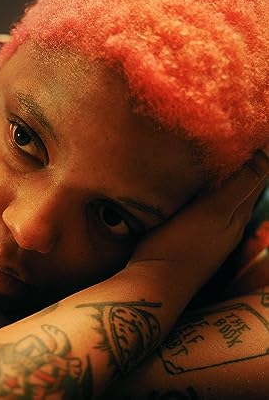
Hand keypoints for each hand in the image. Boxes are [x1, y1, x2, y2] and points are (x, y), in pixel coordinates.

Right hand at [128, 146, 268, 295]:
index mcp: (238, 212)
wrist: (154, 284)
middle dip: (243, 160)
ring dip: (225, 174)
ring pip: (225, 194)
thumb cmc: (180, 246)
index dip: (258, 153)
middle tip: (232, 136)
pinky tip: (192, 184)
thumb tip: (263, 155)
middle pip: (243, 184)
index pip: (258, 175)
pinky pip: (208, 204)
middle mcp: (230, 221)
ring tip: (212, 152)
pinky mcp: (192, 234)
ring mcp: (211, 230)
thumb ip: (239, 186)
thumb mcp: (213, 212)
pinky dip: (208, 188)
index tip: (248, 129)